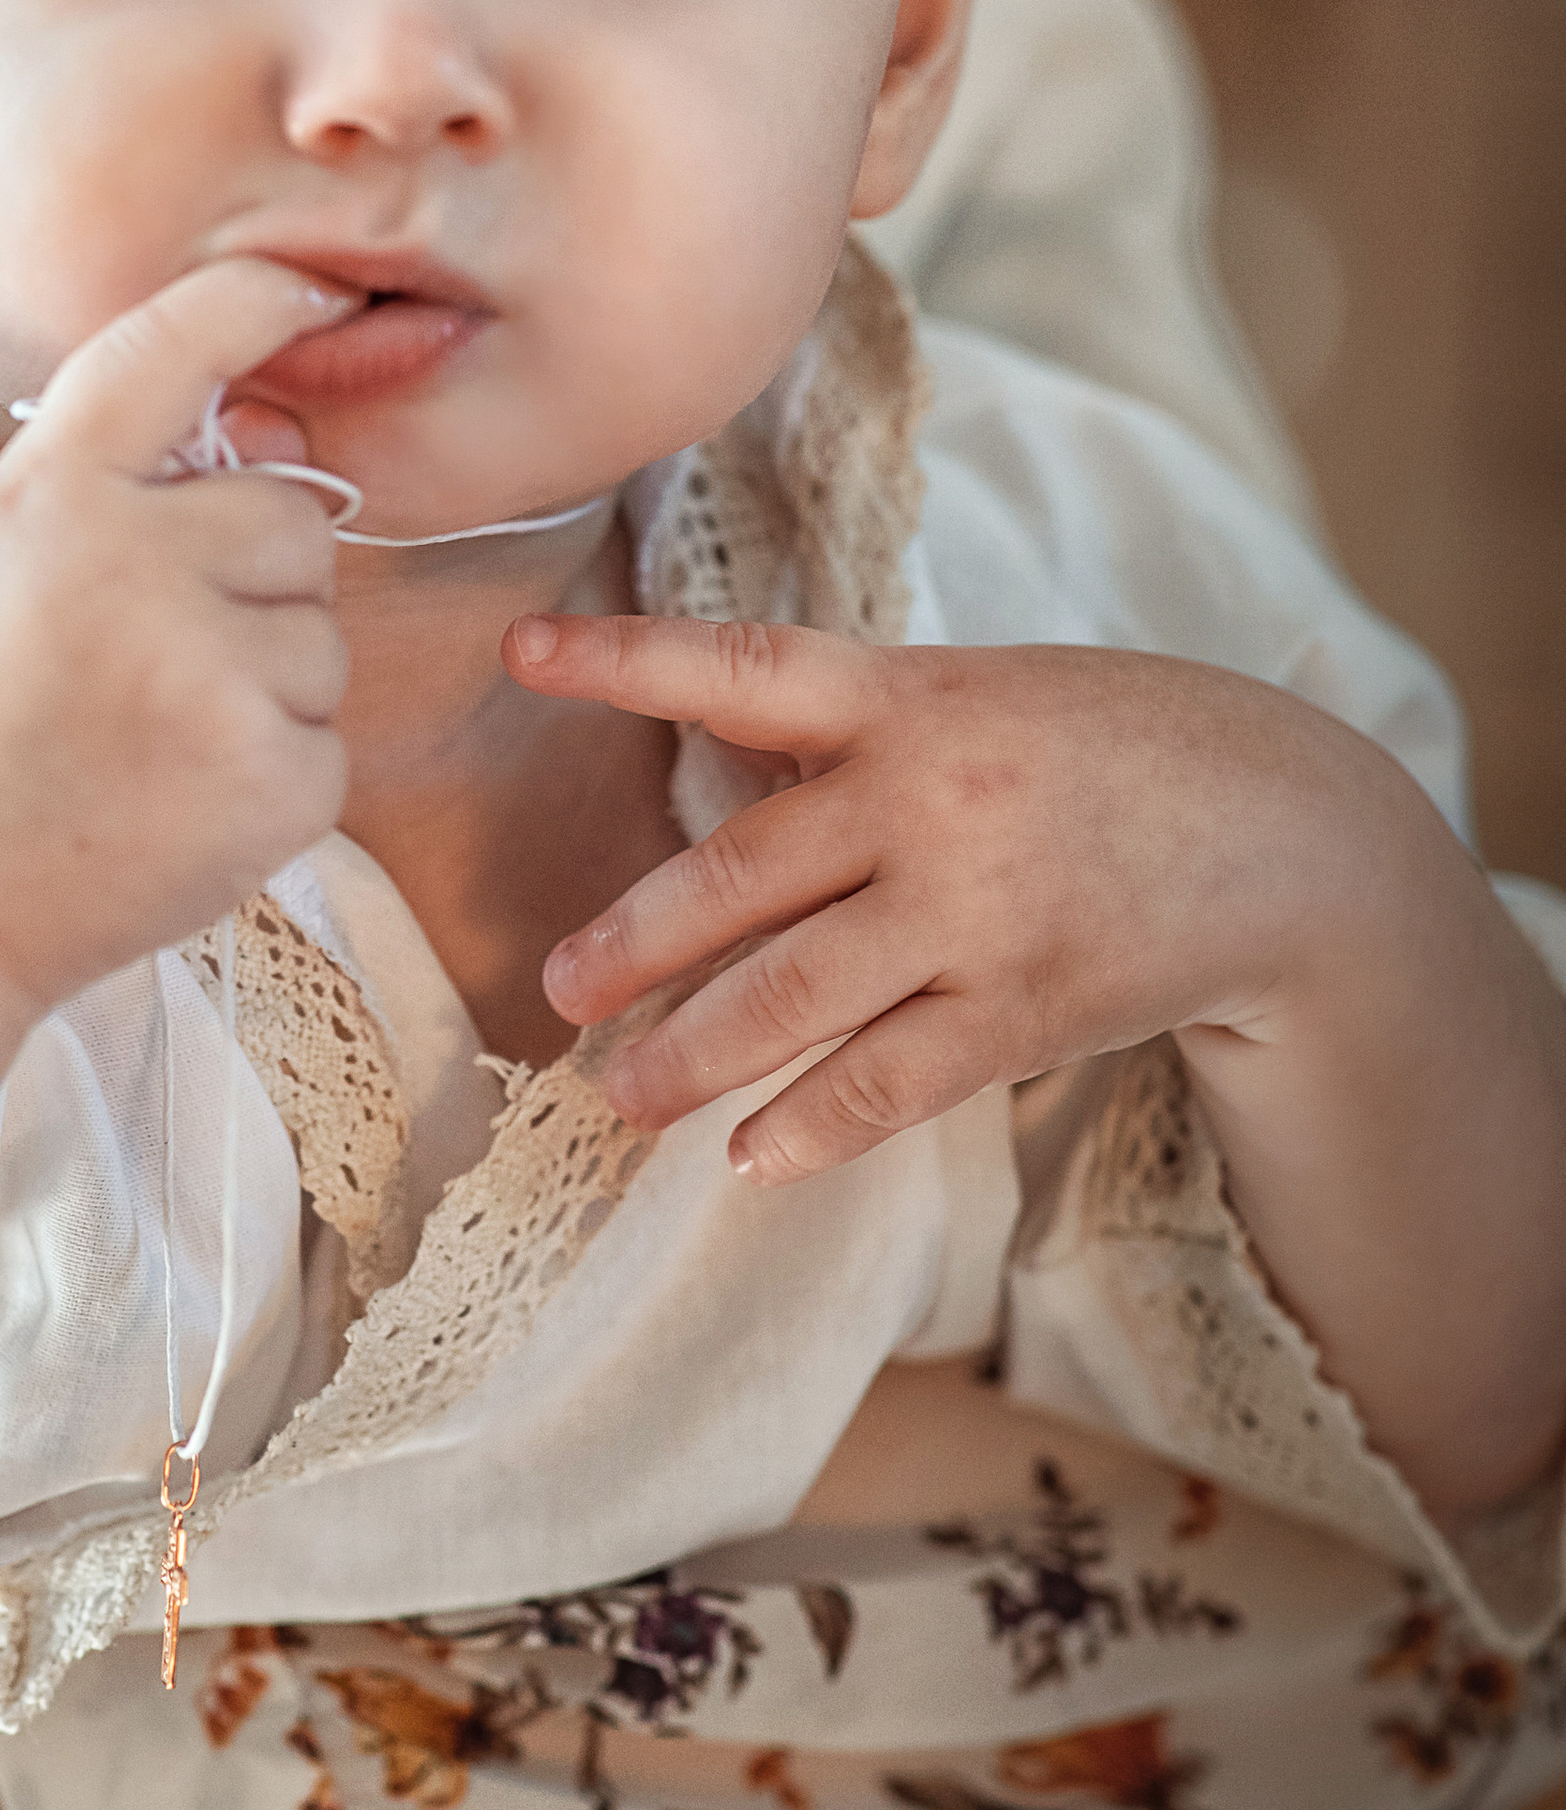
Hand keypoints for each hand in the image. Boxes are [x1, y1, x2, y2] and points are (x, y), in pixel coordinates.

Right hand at [0, 259, 355, 1290]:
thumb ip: (116, 492)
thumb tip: (283, 444)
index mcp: (46, 493)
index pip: (171, 346)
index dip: (258, 300)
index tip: (322, 286)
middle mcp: (133, 562)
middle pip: (292, 515)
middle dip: (245, 581)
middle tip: (132, 671)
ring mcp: (210, 672)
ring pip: (321, 630)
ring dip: (262, 683)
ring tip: (140, 746)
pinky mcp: (273, 777)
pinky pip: (330, 739)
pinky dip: (272, 777)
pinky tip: (174, 809)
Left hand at [517, 614, 1565, 1512]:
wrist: (1289, 826)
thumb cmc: (1108, 747)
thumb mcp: (981, 693)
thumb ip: (852, 732)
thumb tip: (710, 771)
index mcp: (904, 694)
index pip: (739, 666)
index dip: (625, 660)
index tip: (520, 653)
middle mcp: (926, 794)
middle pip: (739, 877)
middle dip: (635, 941)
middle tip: (558, 989)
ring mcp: (976, 906)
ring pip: (796, 996)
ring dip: (695, 1056)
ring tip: (624, 1097)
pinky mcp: (1027, 1002)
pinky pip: (893, 1078)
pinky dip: (814, 1124)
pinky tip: (754, 1156)